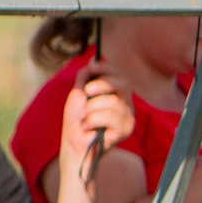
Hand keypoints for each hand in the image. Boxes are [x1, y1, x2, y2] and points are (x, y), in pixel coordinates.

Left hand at [58, 62, 137, 181]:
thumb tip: (94, 60)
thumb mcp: (78, 93)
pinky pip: (110, 116)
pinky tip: (88, 128)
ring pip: (113, 102)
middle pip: (122, 84)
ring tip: (84, 119)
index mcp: (116, 94)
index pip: (118, 75)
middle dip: (100, 86)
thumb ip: (85, 77)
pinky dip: (93, 120)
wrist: (73, 142)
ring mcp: (128, 116)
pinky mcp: (126, 129)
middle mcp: (126, 103)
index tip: (93, 66)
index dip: (107, 68)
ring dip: (91, 109)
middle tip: (86, 93)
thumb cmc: (77, 120)